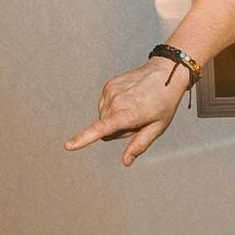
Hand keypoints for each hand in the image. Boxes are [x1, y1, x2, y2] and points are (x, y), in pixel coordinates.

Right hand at [64, 58, 188, 166]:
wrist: (165, 73)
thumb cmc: (164, 103)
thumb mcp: (158, 127)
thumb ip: (140, 145)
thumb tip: (126, 161)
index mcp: (128, 114)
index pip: (101, 129)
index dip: (84, 138)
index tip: (69, 146)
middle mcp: (116, 102)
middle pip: (106, 130)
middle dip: (119, 130)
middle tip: (139, 118)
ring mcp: (110, 92)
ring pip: (104, 117)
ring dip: (116, 117)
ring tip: (135, 107)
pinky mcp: (108, 85)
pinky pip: (105, 105)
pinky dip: (115, 107)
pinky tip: (130, 99)